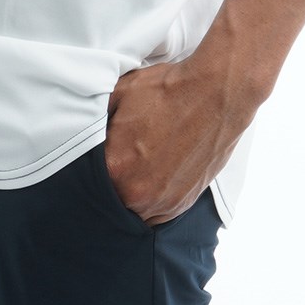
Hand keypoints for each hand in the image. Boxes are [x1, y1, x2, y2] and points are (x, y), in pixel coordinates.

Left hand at [104, 57, 257, 226]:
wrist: (215, 93)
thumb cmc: (169, 90)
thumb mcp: (120, 92)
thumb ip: (97, 117)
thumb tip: (89, 129)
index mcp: (115, 166)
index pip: (88, 180)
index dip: (93, 165)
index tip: (100, 155)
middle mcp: (137, 193)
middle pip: (110, 198)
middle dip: (113, 180)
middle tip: (122, 158)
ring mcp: (162, 201)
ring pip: (133, 210)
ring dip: (132, 193)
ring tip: (140, 167)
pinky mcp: (182, 203)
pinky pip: (157, 214)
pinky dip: (153, 199)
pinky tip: (155, 175)